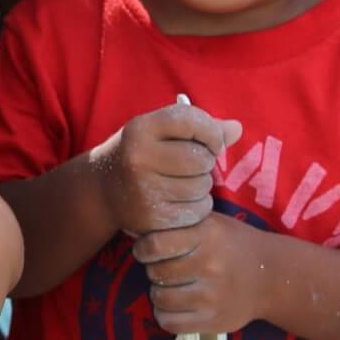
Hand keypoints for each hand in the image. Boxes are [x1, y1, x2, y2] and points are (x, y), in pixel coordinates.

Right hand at [93, 102, 241, 235]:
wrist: (102, 189)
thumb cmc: (142, 153)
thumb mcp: (161, 132)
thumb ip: (199, 127)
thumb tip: (237, 129)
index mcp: (141, 128)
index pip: (192, 121)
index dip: (211, 132)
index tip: (211, 141)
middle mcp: (138, 157)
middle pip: (201, 159)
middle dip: (205, 162)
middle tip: (191, 165)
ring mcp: (143, 190)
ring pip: (202, 188)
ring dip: (202, 187)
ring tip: (182, 183)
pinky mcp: (151, 219)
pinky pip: (197, 212)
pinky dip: (197, 208)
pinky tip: (180, 201)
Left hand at [133, 212, 270, 335]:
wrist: (272, 277)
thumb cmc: (233, 245)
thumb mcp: (212, 223)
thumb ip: (181, 225)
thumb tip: (139, 229)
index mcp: (207, 235)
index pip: (155, 244)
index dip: (143, 249)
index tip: (145, 250)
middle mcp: (210, 265)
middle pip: (156, 272)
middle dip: (153, 270)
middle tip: (164, 269)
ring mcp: (213, 296)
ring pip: (160, 298)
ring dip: (158, 293)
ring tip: (169, 287)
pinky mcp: (214, 321)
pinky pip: (170, 323)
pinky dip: (165, 315)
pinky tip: (174, 306)